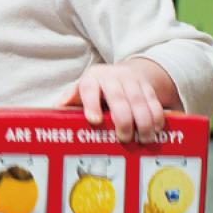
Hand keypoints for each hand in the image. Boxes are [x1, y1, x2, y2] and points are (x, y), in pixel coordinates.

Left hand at [59, 59, 178, 142]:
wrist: (125, 73)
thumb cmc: (97, 89)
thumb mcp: (80, 90)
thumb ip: (70, 100)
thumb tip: (55, 110)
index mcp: (92, 78)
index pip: (90, 89)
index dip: (91, 104)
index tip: (94, 120)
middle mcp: (112, 77)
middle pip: (118, 98)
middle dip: (123, 120)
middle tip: (124, 138)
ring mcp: (132, 81)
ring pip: (140, 101)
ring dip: (144, 122)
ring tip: (143, 139)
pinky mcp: (148, 88)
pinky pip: (154, 102)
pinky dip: (157, 118)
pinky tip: (156, 131)